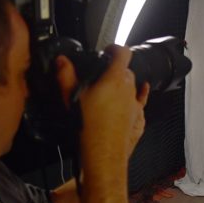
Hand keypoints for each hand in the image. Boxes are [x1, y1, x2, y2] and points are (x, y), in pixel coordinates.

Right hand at [58, 46, 148, 164]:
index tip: (107, 50)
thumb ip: (66, 76)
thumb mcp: (72, 98)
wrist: (103, 154)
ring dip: (123, 84)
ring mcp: (136, 104)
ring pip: (132, 86)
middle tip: (101, 75)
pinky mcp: (138, 118)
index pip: (122, 52)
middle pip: (126, 70)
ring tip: (110, 89)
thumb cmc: (89, 127)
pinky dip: (139, 96)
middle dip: (115, 69)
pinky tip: (142, 92)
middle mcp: (129, 89)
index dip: (115, 48)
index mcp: (115, 79)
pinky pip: (141, 102)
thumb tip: (62, 61)